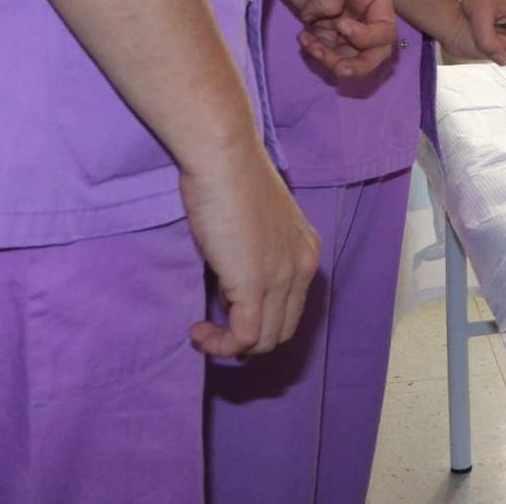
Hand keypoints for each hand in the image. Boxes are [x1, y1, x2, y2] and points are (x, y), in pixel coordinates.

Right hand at [180, 141, 319, 358]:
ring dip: (230, 346)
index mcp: (307, 249)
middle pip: (283, 329)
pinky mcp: (255, 283)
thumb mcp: (256, 223)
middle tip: (213, 328)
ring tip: (203, 332)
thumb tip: (234, 281)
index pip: (293, 307)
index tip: (226, 313)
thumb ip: (255, 253)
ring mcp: (283, 276)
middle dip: (247, 340)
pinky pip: (245, 337)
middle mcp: (304, 265)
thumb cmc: (230, 180)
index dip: (260, 321)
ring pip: (266, 340)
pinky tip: (198, 331)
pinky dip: (221, 345)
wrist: (224, 158)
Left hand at [272, 0, 398, 79]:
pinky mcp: (318, 20)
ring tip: (310, 46)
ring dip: (332, 58)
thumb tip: (326, 20)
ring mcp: (340, 15)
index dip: (368, 37)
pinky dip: (317, 50)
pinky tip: (303, 40)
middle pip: (374, 48)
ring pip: (349, 52)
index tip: (341, 27)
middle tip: (337, 68)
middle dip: (358, 63)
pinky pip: (326, 47)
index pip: (386, 27)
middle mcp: (361, 7)